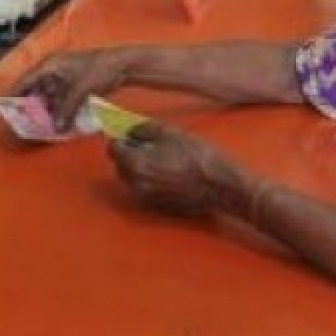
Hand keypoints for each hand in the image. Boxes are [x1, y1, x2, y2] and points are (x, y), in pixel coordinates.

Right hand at [13, 48, 136, 131]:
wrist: (123, 65)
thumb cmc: (99, 70)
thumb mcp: (79, 90)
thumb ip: (66, 110)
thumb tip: (57, 129)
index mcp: (50, 65)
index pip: (25, 80)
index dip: (14, 94)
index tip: (4, 107)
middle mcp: (53, 70)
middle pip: (35, 89)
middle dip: (30, 106)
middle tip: (22, 122)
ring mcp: (64, 78)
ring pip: (48, 96)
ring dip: (45, 110)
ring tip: (38, 126)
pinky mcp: (73, 85)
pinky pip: (60, 99)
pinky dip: (57, 109)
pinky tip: (57, 121)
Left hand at [107, 121, 241, 217]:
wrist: (221, 186)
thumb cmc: (198, 157)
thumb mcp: (170, 133)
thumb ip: (144, 129)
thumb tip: (131, 130)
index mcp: (136, 165)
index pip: (113, 150)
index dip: (121, 139)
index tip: (129, 135)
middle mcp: (137, 185)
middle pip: (120, 166)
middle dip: (129, 154)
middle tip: (147, 145)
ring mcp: (147, 198)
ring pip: (132, 179)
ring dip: (138, 167)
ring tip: (161, 158)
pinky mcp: (157, 206)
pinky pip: (144, 189)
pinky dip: (149, 180)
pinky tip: (168, 173)